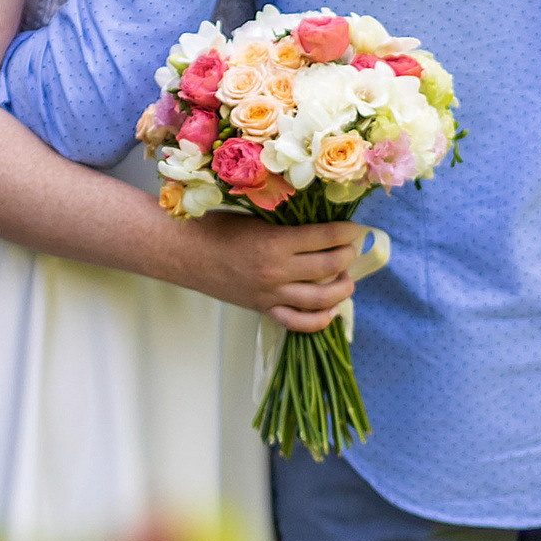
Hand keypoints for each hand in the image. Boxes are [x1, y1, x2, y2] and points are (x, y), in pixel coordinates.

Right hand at [165, 215, 362, 333]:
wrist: (184, 253)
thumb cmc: (217, 228)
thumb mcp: (256, 217)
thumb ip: (287, 224)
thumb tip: (321, 222)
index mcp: (275, 243)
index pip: (326, 237)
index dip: (348, 232)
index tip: (356, 228)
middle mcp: (277, 272)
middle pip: (330, 267)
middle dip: (348, 256)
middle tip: (351, 248)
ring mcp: (271, 295)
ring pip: (322, 299)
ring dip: (342, 288)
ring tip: (347, 278)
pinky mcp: (264, 309)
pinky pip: (299, 323)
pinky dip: (321, 319)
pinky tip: (330, 309)